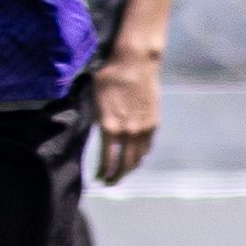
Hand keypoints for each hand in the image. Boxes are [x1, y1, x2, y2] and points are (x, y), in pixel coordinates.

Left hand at [93, 47, 162, 182]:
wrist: (134, 62)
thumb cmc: (108, 76)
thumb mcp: (93, 99)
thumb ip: (95, 121)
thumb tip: (92, 135)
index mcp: (110, 127)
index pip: (107, 160)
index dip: (103, 172)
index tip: (97, 178)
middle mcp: (128, 132)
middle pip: (125, 164)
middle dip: (117, 176)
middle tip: (110, 182)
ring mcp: (143, 128)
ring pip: (138, 157)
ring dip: (130, 168)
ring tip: (122, 173)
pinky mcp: (153, 121)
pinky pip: (147, 145)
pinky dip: (141, 155)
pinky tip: (135, 156)